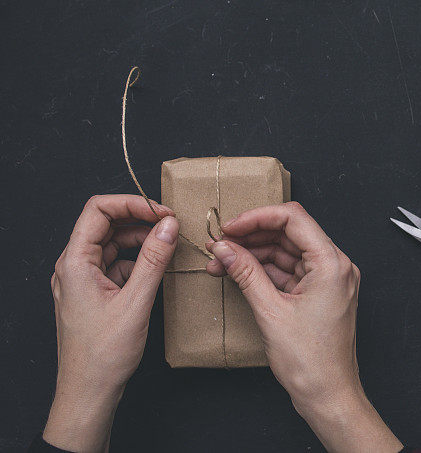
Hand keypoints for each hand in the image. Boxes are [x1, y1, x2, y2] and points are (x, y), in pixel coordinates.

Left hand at [44, 195, 178, 451]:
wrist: (89, 391)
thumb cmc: (104, 354)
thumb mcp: (136, 302)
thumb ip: (154, 259)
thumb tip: (168, 224)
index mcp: (74, 262)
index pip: (98, 210)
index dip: (131, 203)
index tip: (161, 211)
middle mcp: (73, 266)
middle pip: (105, 224)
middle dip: (140, 219)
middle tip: (172, 224)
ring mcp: (82, 279)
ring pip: (113, 244)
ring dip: (141, 240)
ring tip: (170, 244)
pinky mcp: (93, 292)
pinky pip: (116, 264)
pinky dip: (138, 261)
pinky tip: (158, 268)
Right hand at [205, 202, 401, 452]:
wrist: (329, 395)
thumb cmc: (311, 362)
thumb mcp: (270, 312)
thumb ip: (246, 274)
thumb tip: (225, 248)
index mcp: (332, 264)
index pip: (293, 219)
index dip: (257, 217)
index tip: (230, 227)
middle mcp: (336, 266)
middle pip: (290, 233)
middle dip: (252, 236)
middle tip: (220, 243)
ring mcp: (329, 280)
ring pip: (287, 252)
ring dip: (254, 254)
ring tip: (221, 260)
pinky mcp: (320, 293)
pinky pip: (290, 271)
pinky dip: (265, 271)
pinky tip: (238, 272)